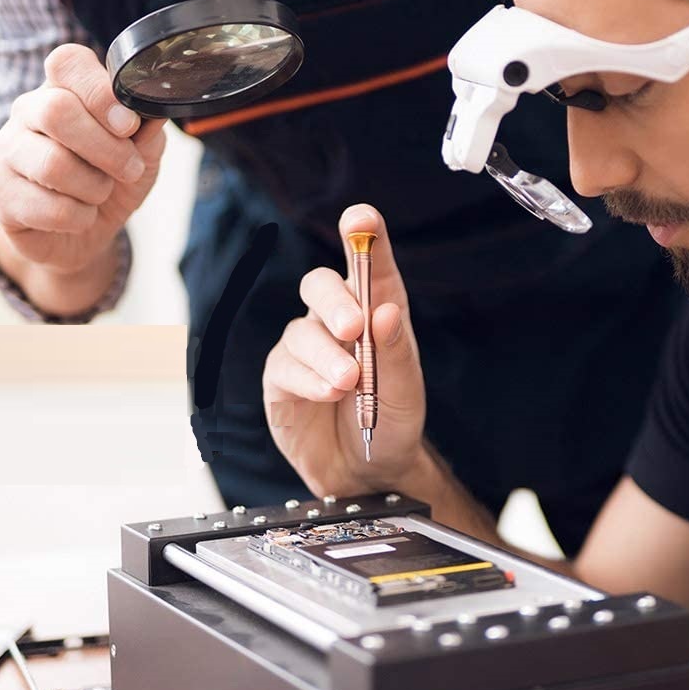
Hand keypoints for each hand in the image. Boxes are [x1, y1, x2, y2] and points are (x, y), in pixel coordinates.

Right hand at [0, 44, 166, 279]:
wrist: (84, 233)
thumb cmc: (111, 181)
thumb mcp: (141, 155)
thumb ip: (146, 132)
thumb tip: (152, 114)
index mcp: (63, 89)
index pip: (67, 62)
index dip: (100, 91)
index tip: (129, 125)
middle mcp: (27, 111)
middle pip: (56, 111)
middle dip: (107, 148)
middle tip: (130, 169)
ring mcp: (7, 151)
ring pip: (53, 164)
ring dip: (94, 187)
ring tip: (100, 193)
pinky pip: (48, 207)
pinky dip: (79, 217)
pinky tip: (79, 215)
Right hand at [263, 205, 426, 496]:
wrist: (370, 472)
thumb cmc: (393, 422)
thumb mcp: (406, 391)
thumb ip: (395, 352)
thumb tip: (384, 312)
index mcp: (375, 312)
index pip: (368, 265)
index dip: (364, 236)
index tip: (361, 217)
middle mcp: (337, 322)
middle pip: (320, 286)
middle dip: (335, 301)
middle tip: (354, 328)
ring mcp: (306, 348)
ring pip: (301, 330)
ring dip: (326, 355)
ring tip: (350, 382)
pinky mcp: (282, 379)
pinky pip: (285, 367)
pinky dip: (308, 379)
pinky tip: (329, 393)